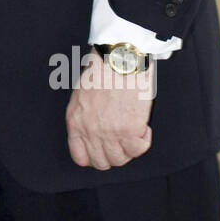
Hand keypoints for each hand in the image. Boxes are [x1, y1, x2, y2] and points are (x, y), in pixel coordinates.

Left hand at [65, 49, 154, 169]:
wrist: (119, 58)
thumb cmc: (102, 71)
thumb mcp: (80, 96)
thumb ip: (83, 118)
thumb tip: (92, 134)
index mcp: (75, 122)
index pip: (80, 157)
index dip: (94, 157)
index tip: (104, 150)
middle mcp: (90, 131)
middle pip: (102, 162)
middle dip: (114, 154)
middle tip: (123, 141)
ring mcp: (110, 132)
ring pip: (121, 159)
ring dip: (130, 148)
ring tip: (134, 131)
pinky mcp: (130, 129)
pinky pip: (139, 149)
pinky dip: (144, 141)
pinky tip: (143, 127)